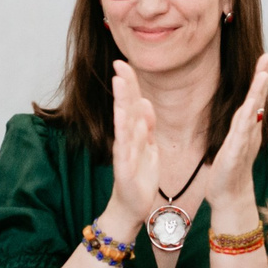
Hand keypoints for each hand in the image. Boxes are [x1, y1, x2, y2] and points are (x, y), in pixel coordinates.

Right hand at [107, 61, 166, 230]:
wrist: (131, 206)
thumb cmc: (138, 176)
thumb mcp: (148, 146)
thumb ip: (146, 125)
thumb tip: (144, 101)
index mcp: (133, 132)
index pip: (131, 103)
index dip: (129, 82)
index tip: (123, 61)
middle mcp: (125, 139)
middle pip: (125, 108)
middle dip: (123, 86)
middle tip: (119, 64)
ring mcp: (123, 152)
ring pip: (123, 124)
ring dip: (122, 104)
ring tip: (120, 84)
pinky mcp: (124, 168)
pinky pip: (125, 149)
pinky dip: (125, 134)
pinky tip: (125, 120)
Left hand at [203, 54, 267, 218]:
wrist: (230, 195)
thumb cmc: (231, 169)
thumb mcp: (236, 141)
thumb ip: (244, 125)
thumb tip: (252, 108)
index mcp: (246, 126)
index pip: (254, 97)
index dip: (260, 78)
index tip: (265, 57)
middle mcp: (248, 131)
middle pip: (256, 100)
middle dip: (261, 78)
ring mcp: (243, 141)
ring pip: (250, 112)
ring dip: (256, 94)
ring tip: (262, 75)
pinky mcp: (234, 153)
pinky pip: (241, 134)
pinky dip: (246, 120)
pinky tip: (250, 109)